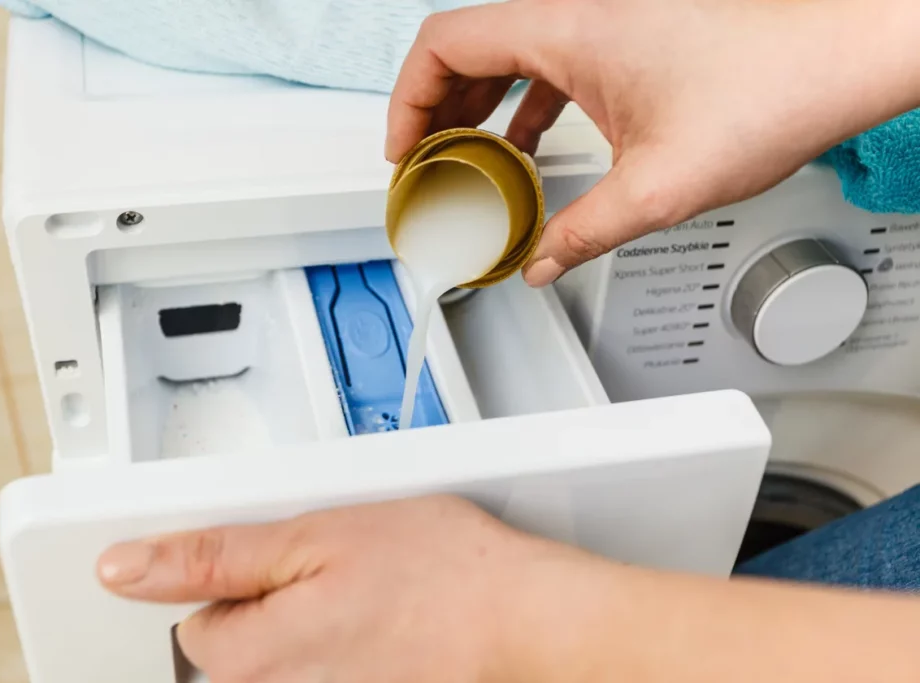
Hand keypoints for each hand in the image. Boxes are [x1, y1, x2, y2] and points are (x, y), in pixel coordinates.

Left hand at [96, 496, 609, 682]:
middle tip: (334, 575)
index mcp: (253, 657)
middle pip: (238, 656)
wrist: (524, 618)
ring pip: (287, 667)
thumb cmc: (440, 572)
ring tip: (368, 600)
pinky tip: (386, 625)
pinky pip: (327, 674)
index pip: (194, 626)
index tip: (284, 563)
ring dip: (313, 630)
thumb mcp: (314, 534)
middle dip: (273, 610)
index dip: (238, 581)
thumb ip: (213, 556)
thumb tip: (126, 568)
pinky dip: (346, 648)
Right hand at [385, 0, 916, 286]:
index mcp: (567, 30)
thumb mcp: (657, 187)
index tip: (404, 148)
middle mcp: (578, 16)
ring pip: (506, 53)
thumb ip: (583, 231)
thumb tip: (542, 262)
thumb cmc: (769, 88)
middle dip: (433, 108)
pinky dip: (522, 105)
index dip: (407, 99)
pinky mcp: (625, 42)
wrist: (838, 57)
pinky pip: (548, 65)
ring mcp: (602, 25)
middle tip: (423, 161)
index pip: (445, 43)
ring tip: (462, 157)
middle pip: (468, 47)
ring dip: (475, 105)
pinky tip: (526, 143)